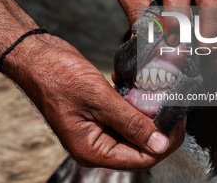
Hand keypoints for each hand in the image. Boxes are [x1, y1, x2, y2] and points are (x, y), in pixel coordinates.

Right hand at [4, 34, 185, 169]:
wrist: (38, 58)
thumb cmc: (58, 77)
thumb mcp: (98, 99)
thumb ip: (130, 123)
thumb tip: (159, 144)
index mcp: (91, 150)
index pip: (138, 159)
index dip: (161, 144)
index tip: (177, 125)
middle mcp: (95, 144)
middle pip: (137, 147)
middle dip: (158, 132)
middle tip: (174, 111)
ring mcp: (96, 128)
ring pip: (131, 132)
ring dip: (148, 119)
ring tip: (164, 103)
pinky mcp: (98, 114)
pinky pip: (123, 118)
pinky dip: (135, 109)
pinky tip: (145, 96)